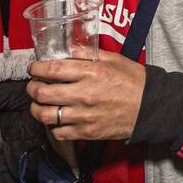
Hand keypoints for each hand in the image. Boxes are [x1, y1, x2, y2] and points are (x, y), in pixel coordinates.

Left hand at [27, 54, 146, 141]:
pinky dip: (52, 126)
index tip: (34, 68)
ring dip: (36, 109)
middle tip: (34, 85)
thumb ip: (89, 54)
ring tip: (38, 104)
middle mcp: (84, 94)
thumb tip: (69, 50)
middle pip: (42, 93)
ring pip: (45, 115)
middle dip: (32, 88)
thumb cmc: (135, 82)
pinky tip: (56, 119)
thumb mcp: (114, 60)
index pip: (52, 69)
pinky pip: (58, 132)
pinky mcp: (87, 132)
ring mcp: (84, 115)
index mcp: (91, 73)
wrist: (151, 107)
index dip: (36, 68)